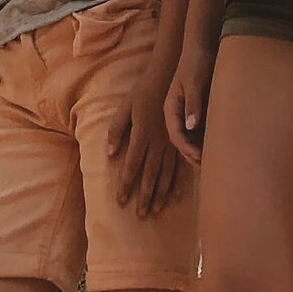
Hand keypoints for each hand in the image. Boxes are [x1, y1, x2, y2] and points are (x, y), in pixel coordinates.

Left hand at [106, 89, 188, 217]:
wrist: (170, 76)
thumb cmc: (144, 91)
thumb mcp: (125, 107)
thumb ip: (117, 130)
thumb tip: (110, 154)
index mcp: (142, 135)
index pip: (131, 166)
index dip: (126, 185)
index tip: (121, 202)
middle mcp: (158, 143)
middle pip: (150, 175)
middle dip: (145, 196)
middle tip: (141, 215)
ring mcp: (173, 143)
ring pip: (167, 174)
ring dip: (161, 194)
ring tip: (157, 211)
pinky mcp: (182, 141)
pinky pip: (181, 166)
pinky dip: (178, 182)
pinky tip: (177, 196)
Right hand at [164, 35, 214, 160]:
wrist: (204, 48)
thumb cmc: (197, 63)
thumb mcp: (194, 82)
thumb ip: (193, 103)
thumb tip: (191, 126)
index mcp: (171, 108)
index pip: (175, 134)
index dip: (187, 148)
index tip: (200, 156)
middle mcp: (177, 114)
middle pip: (182, 141)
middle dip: (193, 154)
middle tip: (209, 164)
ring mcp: (188, 114)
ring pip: (192, 138)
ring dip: (201, 150)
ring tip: (217, 161)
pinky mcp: (199, 112)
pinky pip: (201, 131)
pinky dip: (208, 140)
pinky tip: (221, 147)